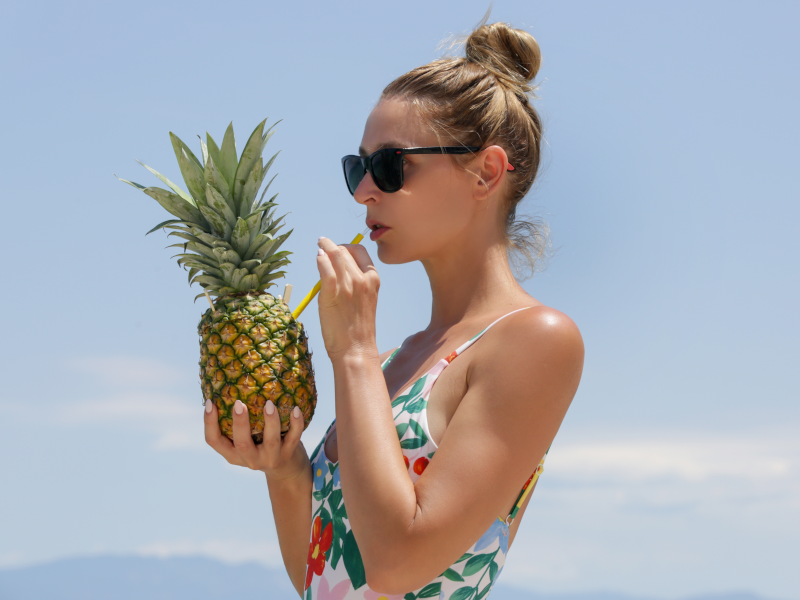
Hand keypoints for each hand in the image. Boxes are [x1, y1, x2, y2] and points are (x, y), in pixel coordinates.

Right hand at [204, 399, 308, 481]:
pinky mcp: (289, 454)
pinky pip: (294, 437)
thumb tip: (226, 387)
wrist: (286, 469)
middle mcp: (250, 459)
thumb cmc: (259, 445)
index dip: (209, 423)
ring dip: (270, 422)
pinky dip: (296, 423)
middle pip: (241, 443)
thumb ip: (235, 423)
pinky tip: (295, 409)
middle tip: (239, 404)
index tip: (210, 402)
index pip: (214, 441)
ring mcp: (270, 458)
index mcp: (233, 454)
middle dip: (240, 423)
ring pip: (270, 441)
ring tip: (269, 404)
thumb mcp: (244, 440)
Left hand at [316, 237, 380, 359]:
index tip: (338, 249)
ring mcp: (347, 286)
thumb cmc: (358, 328)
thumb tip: (337, 270)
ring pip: (335, 256)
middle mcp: (362, 279)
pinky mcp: (331, 294)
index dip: (347, 247)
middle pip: (345, 251)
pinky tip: (318, 258)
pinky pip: (325, 269)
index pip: (360, 251)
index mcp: (373, 280)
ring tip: (320, 246)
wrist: (355, 348)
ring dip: (325, 247)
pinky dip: (321, 260)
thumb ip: (355, 284)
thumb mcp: (364, 300)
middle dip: (333, 246)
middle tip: (324, 245)